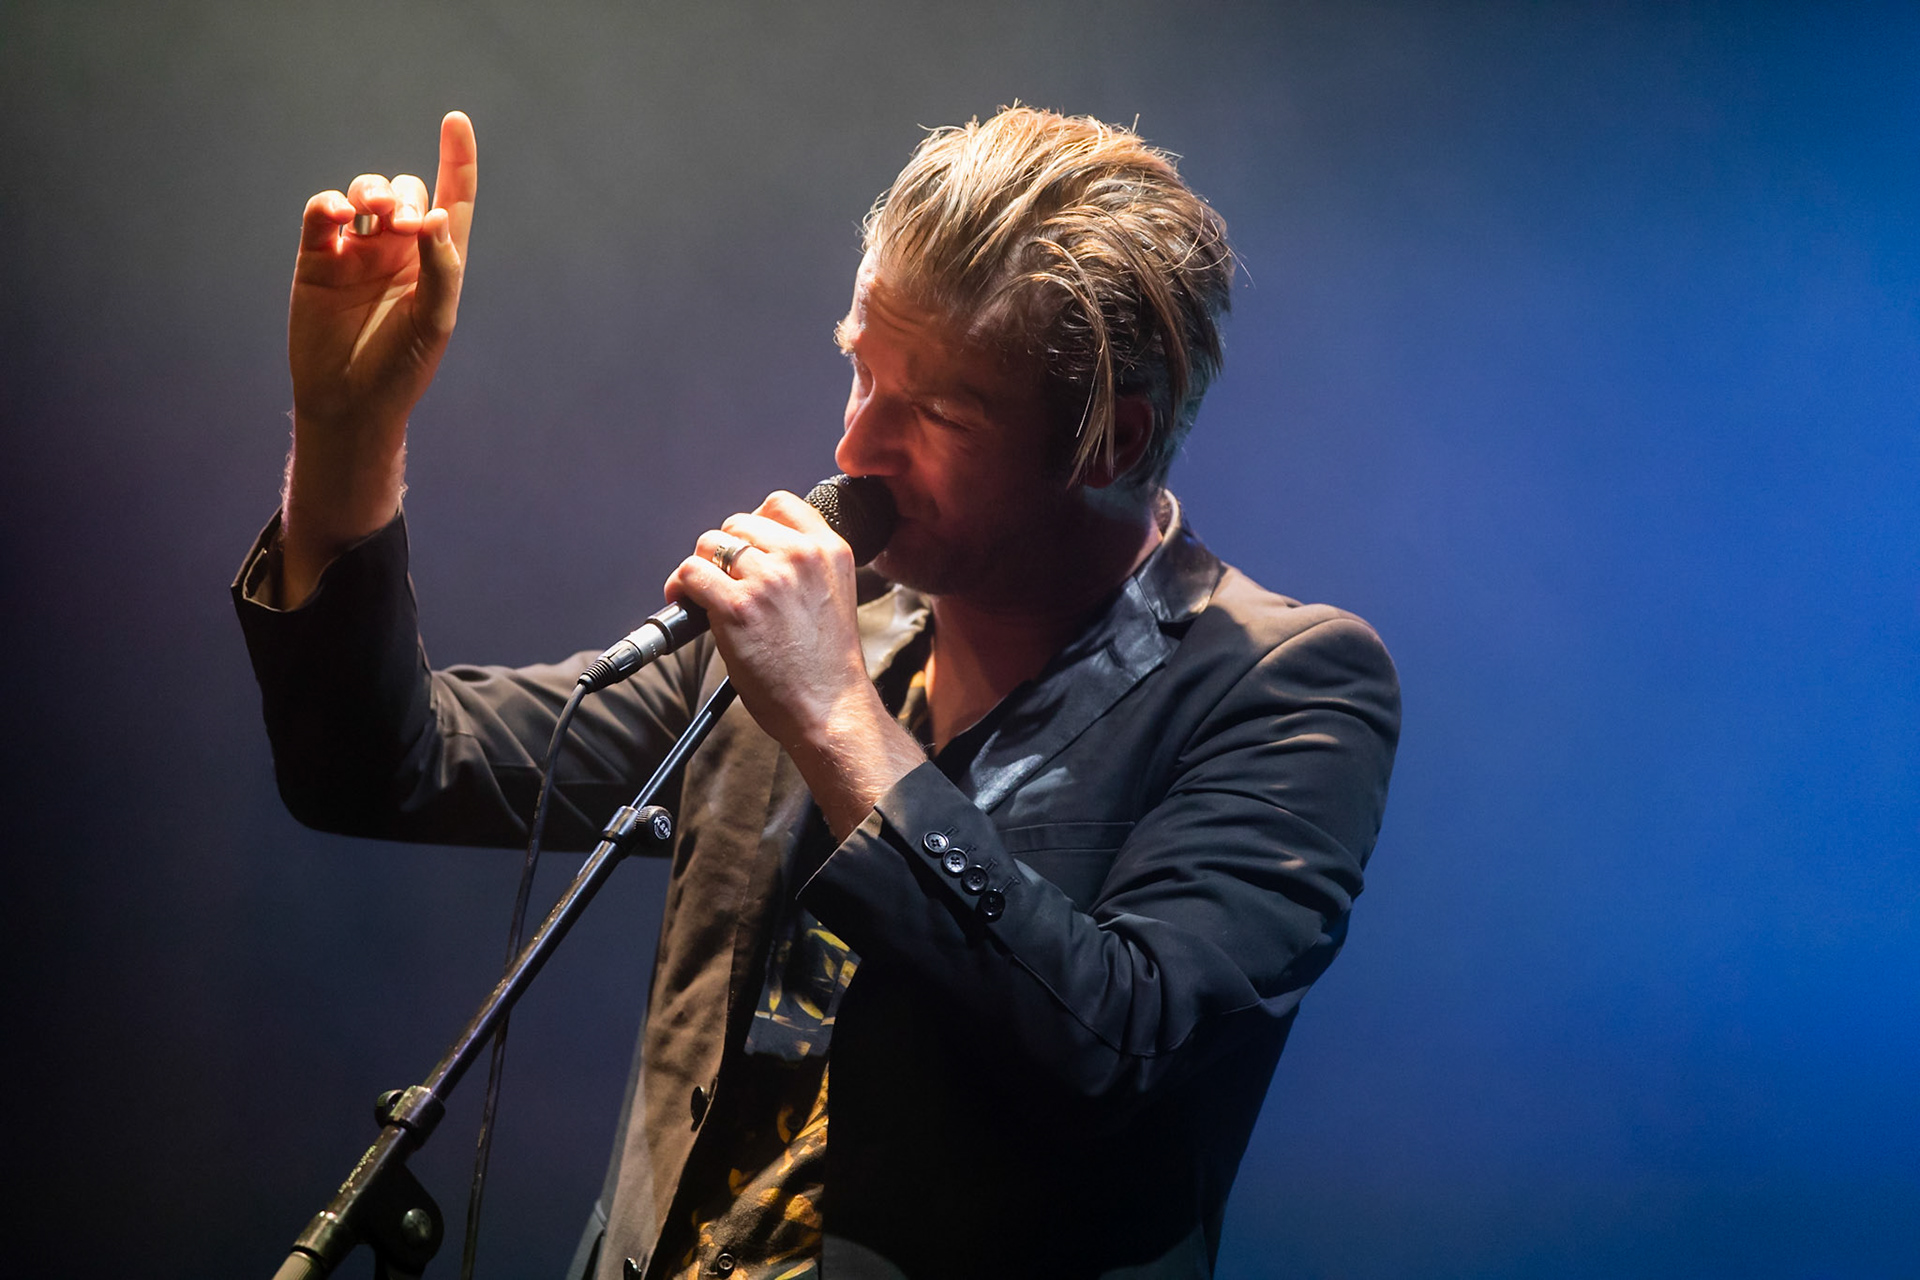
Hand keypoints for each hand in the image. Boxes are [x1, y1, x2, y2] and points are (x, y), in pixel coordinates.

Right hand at [279, 111, 476, 605]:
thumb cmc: (400, 366)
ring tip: (369, 213)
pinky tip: (338, 216)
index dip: (456, 160)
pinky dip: (330, 204)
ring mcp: (357, 252)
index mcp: (436, 262)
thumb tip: (435, 218)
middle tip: (399, 222)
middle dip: (403, 194)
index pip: (452, 199)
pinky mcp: (317, 258)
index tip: (455, 120)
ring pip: (365, 194)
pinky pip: (323, 212)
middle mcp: (398, 250)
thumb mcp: (434, 319)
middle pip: (405, 191)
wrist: (347, 400)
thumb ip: (441, 266)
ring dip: (371, 192)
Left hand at [667, 491, 926, 837]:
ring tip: (701, 594)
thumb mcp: (833, 594)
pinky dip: (681, 587)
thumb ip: (804, 565)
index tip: (744, 548)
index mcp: (830, 550)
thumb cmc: (827, 664)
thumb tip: (751, 549)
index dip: (754, 523)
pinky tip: (685, 603)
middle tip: (721, 580)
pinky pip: (691, 573)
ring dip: (701, 568)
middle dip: (724, 550)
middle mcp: (801, 556)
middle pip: (739, 523)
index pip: (780, 504)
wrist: (829, 708)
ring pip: (710, 544)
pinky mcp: (737, 606)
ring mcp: (768, 578)